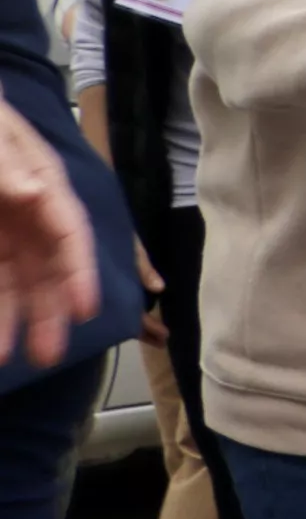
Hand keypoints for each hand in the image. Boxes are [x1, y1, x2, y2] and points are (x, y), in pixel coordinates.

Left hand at [0, 105, 98, 369]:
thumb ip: (6, 161)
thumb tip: (33, 191)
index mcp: (43, 184)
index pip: (70, 233)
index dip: (80, 271)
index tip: (84, 307)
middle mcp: (29, 213)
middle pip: (49, 267)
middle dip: (51, 311)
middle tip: (49, 356)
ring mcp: (4, 231)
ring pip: (17, 282)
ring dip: (16, 319)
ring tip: (9, 358)